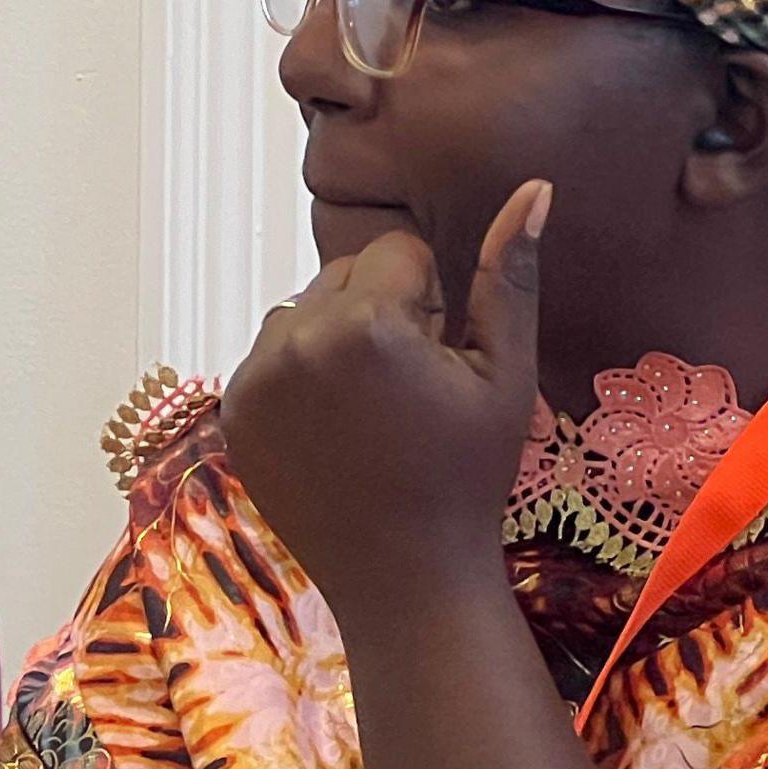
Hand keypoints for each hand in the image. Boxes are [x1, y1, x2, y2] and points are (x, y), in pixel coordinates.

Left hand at [220, 181, 549, 619]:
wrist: (407, 580)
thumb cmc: (468, 477)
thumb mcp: (505, 375)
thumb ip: (509, 275)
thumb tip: (535, 187)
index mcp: (364, 324)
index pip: (398, 253)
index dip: (431, 304)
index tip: (439, 365)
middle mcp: (295, 341)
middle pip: (343, 276)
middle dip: (379, 314)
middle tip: (407, 392)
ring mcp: (253, 381)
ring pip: (303, 312)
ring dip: (334, 341)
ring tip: (371, 410)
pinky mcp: (232, 414)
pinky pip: (270, 359)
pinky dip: (299, 379)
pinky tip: (334, 431)